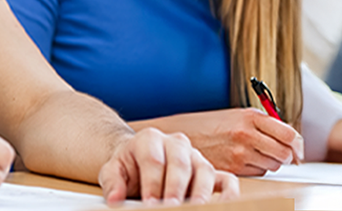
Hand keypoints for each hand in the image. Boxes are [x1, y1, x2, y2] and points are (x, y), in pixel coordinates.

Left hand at [98, 128, 239, 205]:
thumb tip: (115, 200)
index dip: (152, 184)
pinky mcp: (209, 171)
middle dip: (176, 190)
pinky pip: (226, 179)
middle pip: (180, 164)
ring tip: (195, 210)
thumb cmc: (128, 166)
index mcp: (150, 138)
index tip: (150, 204)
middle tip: (172, 208)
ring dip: (201, 194)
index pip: (154, 160)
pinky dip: (229, 193)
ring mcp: (196, 156)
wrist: (139, 160)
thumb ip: (112, 183)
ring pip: (205, 171)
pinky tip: (225, 206)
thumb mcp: (112, 170)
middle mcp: (176, 143)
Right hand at [141, 108, 303, 174]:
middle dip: (286, 155)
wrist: (183, 134)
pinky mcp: (233, 167)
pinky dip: (256, 169)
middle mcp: (246, 134)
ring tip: (255, 153)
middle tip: (280, 153)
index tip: (297, 148)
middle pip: (284, 153)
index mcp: (250, 116)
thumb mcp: (238, 115)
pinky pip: (258, 173)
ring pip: (272, 165)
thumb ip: (265, 124)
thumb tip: (293, 140)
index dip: (297, 144)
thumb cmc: (212, 124)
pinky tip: (244, 159)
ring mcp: (239, 152)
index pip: (288, 133)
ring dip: (270, 162)